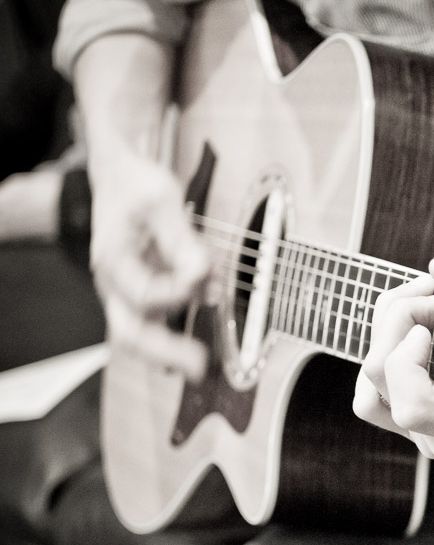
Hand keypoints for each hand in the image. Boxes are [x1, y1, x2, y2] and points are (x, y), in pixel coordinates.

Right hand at [89, 150, 209, 378]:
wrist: (116, 176)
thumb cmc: (135, 185)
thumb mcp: (161, 199)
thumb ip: (182, 239)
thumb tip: (202, 273)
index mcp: (114, 260)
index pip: (145, 294)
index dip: (179, 294)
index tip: (208, 279)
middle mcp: (114, 283)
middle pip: (130, 332)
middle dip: (165, 352)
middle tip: (200, 365)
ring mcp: (124, 292)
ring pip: (136, 336)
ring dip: (167, 355)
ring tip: (199, 368)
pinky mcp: (138, 294)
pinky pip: (148, 327)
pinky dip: (168, 343)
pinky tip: (191, 352)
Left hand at [353, 253, 433, 462]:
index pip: (414, 407)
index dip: (409, 357)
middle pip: (381, 377)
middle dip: (398, 316)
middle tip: (431, 289)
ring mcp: (421, 432)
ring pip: (367, 386)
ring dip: (385, 331)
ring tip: (417, 304)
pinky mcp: (407, 418)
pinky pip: (369, 392)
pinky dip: (383, 350)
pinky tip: (412, 326)